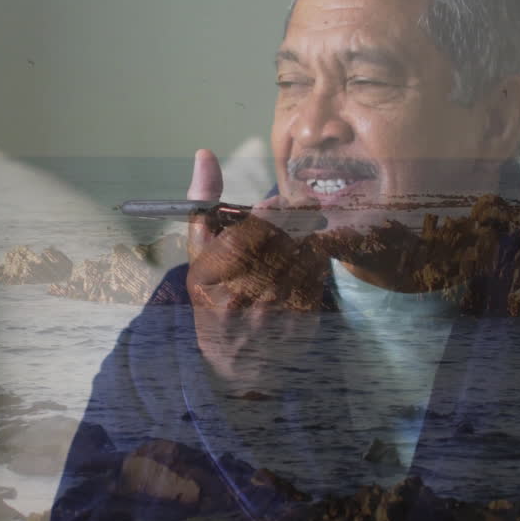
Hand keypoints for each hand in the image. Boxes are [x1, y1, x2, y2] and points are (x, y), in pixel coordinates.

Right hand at [184, 149, 328, 385]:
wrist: (235, 365)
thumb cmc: (213, 300)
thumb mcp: (199, 254)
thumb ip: (204, 203)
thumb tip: (205, 155)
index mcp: (214, 274)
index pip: (256, 229)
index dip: (272, 214)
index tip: (278, 207)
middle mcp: (245, 294)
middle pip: (286, 239)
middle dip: (296, 224)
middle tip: (298, 217)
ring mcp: (277, 312)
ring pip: (307, 256)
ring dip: (308, 243)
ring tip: (300, 243)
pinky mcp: (303, 324)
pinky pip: (319, 278)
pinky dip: (317, 265)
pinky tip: (306, 266)